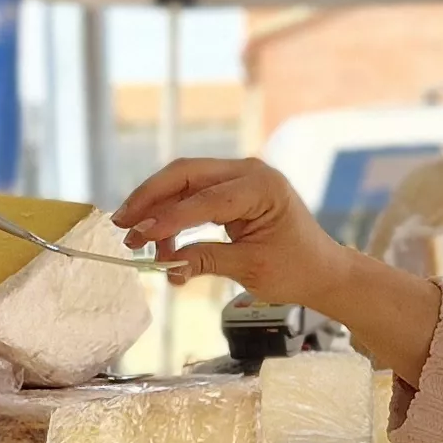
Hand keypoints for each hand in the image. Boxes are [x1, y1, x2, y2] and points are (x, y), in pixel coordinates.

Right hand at [114, 156, 442, 379]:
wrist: (322, 270)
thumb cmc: (296, 269)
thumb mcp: (250, 269)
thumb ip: (205, 260)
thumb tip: (165, 265)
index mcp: (261, 187)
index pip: (204, 199)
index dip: (168, 218)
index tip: (138, 237)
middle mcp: (249, 172)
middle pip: (185, 174)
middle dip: (150, 199)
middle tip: (121, 225)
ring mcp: (239, 177)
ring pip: (184, 183)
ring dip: (157, 209)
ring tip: (136, 242)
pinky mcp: (231, 190)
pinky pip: (193, 195)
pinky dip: (173, 216)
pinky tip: (158, 241)